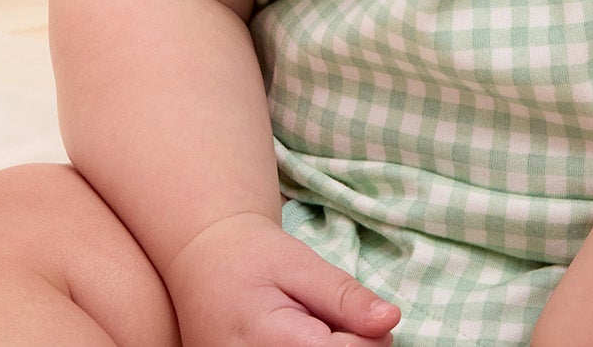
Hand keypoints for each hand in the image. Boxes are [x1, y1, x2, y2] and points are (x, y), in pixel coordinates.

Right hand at [165, 210, 401, 346]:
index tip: (367, 318)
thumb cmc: (251, 255)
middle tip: (336, 320)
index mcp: (267, 338)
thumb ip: (343, 297)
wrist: (201, 260)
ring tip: (314, 328)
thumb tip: (391, 322)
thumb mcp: (300, 264)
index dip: (367, 341)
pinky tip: (301, 340)